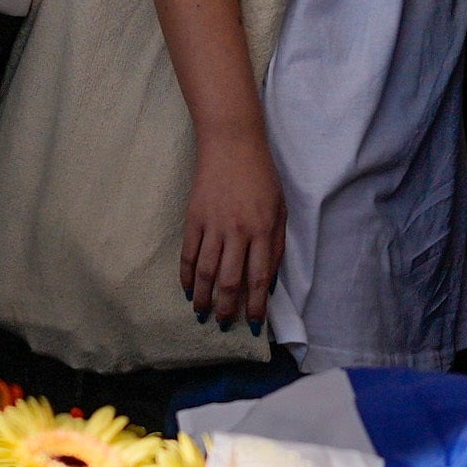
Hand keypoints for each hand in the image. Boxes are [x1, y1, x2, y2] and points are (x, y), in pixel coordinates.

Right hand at [179, 126, 286, 332]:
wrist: (232, 143)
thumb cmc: (262, 176)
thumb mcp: (280, 209)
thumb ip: (275, 245)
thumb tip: (268, 281)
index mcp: (262, 230)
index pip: (258, 278)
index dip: (255, 304)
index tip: (253, 323)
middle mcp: (237, 231)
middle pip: (228, 279)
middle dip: (225, 307)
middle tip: (223, 323)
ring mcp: (213, 225)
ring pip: (205, 271)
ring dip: (203, 297)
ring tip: (201, 313)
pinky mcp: (193, 218)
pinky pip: (188, 253)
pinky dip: (186, 275)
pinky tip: (187, 289)